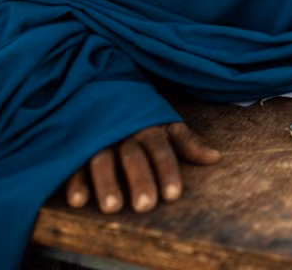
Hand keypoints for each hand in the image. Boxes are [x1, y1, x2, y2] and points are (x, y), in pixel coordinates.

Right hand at [64, 122, 220, 213]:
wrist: (102, 82)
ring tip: (112, 208)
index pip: (161, 150)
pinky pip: (75, 162)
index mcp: (148, 126)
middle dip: (140, 180)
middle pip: (133, 157)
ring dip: (106, 183)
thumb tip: (216, 158)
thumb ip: (187, 142)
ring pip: (102, 160)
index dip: (167, 171)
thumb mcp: (165, 122)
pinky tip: (78, 201)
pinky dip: (75, 181)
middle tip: (145, 206)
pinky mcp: (77, 144)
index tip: (173, 195)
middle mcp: (124, 132)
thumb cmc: (139, 113)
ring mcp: (98, 138)